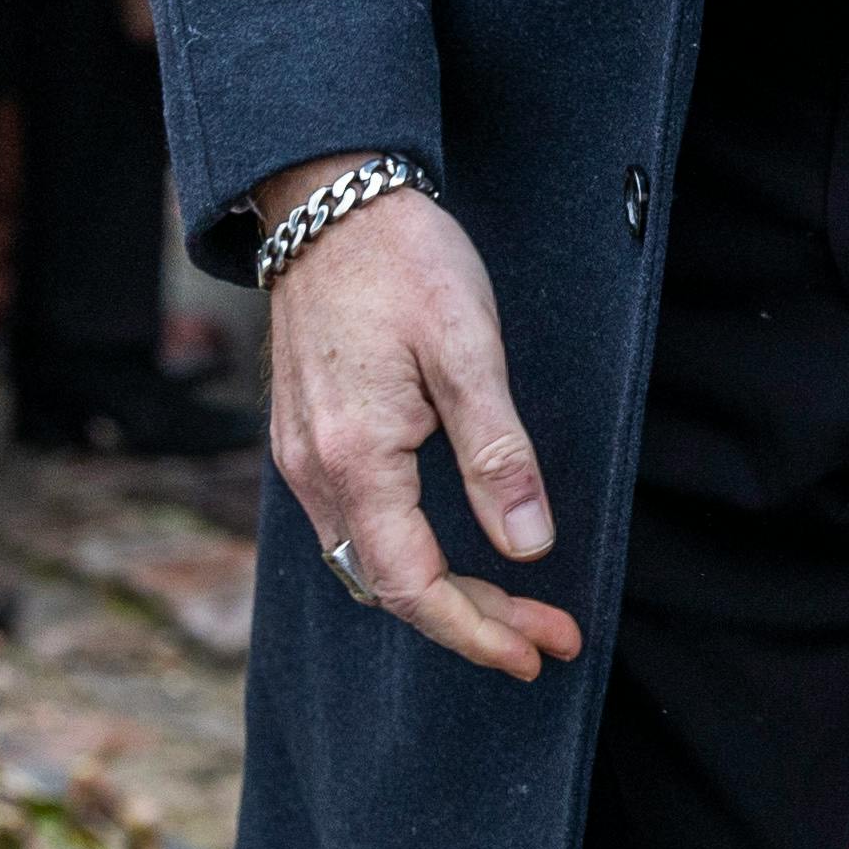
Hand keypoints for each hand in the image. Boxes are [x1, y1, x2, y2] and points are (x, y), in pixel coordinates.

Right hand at [257, 156, 580, 678]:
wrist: (329, 198)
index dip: (478, 631)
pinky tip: (449, 547)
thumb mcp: (469, 348)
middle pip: (389, 588)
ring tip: (513, 603)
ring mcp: (300, 456)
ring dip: (438, 592)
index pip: (413, 585)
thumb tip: (530, 547)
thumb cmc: (405, 260)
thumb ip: (498, 453)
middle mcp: (313, 471)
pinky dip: (403, 555)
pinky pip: (350, 527)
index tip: (541, 650)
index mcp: (355, 456)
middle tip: (548, 634)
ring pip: (365, 564)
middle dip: (471, 621)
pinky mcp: (303, 438)